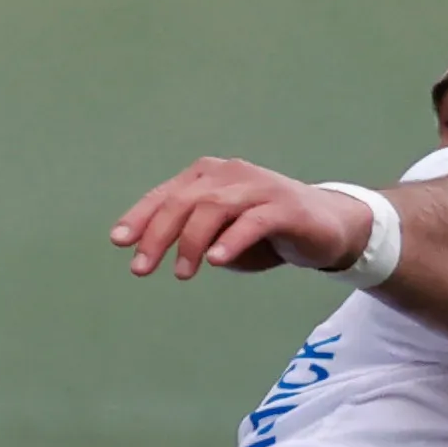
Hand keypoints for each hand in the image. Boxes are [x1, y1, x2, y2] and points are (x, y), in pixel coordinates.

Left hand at [111, 158, 371, 281]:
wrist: (329, 226)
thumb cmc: (264, 229)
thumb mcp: (220, 233)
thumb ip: (190, 234)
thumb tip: (150, 250)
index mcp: (207, 176)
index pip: (165, 195)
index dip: (139, 217)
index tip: (119, 242)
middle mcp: (230, 174)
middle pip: (184, 201)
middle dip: (157, 234)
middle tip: (141, 268)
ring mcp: (259, 186)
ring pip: (214, 207)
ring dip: (192, 241)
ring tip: (182, 273)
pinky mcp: (287, 206)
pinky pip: (254, 220)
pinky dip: (232, 239)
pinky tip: (216, 260)